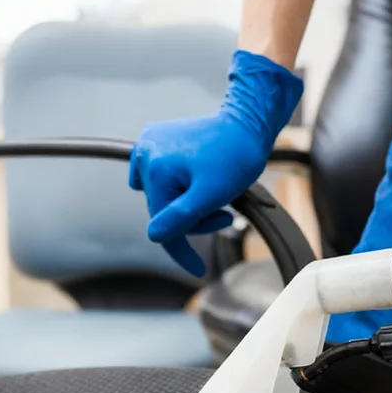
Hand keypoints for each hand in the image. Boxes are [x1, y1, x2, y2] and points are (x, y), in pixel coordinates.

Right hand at [129, 50, 302, 275]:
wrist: (248, 123)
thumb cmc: (235, 157)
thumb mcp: (211, 194)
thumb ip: (181, 217)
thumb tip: (154, 236)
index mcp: (154, 168)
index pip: (163, 224)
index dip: (181, 250)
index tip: (198, 269)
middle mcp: (144, 153)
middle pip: (163, 209)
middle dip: (193, 219)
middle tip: (225, 214)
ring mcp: (149, 144)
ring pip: (165, 196)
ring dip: (189, 204)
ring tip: (216, 194)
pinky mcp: (158, 140)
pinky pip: (165, 178)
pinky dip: (183, 188)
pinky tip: (201, 181)